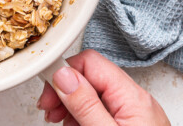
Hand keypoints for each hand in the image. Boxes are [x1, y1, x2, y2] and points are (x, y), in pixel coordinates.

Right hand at [38, 50, 169, 125]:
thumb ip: (85, 105)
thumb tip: (63, 75)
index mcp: (133, 97)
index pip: (91, 63)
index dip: (64, 73)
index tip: (47, 89)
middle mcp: (136, 100)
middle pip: (90, 78)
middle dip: (64, 91)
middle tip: (49, 110)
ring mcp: (134, 114)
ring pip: (92, 95)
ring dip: (70, 106)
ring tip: (60, 123)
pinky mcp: (130, 125)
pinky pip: (101, 111)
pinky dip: (82, 117)